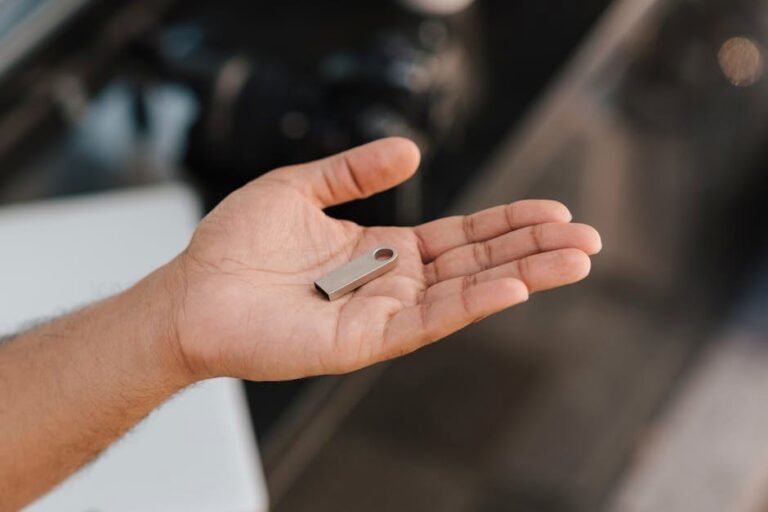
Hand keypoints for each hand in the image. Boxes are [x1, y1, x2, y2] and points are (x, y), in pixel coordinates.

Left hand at [170, 138, 600, 380]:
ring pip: (467, 293)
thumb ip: (355, 169)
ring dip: (524, 275)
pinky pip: (428, 319)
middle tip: (589, 238)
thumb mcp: (300, 187)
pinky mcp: (366, 340)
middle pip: (479, 264)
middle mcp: (392, 283)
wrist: (193, 291)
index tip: (554, 210)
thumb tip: (411, 150)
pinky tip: (514, 286)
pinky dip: (473, 303)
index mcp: (383, 248)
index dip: (508, 223)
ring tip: (575, 259)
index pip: (462, 237)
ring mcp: (384, 313)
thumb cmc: (237, 244)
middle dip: (534, 249)